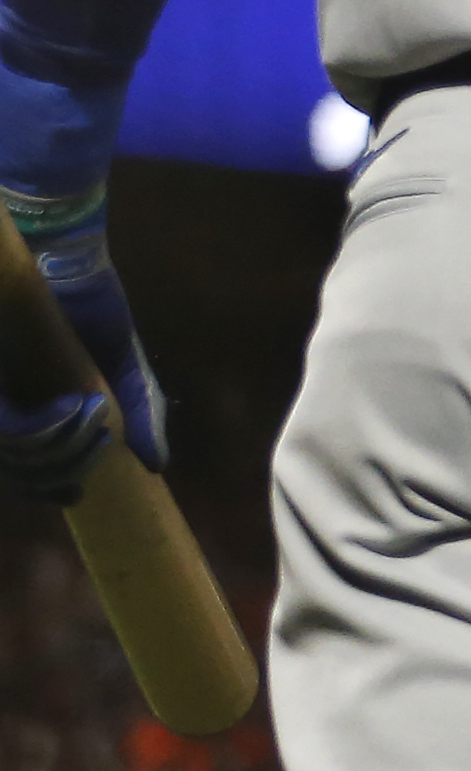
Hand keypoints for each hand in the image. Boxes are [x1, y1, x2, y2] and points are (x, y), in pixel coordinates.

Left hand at [0, 221, 170, 505]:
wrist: (73, 273)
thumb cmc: (100, 320)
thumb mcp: (130, 373)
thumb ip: (144, 415)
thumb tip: (156, 467)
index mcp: (42, 416)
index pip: (29, 472)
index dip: (46, 491)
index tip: (74, 497)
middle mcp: (16, 411)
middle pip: (21, 472)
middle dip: (58, 474)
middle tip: (88, 450)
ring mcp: (6, 397)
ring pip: (14, 455)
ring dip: (56, 449)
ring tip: (91, 416)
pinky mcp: (0, 387)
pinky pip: (7, 428)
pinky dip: (37, 428)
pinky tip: (70, 409)